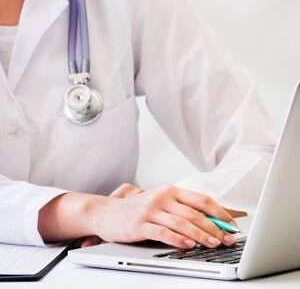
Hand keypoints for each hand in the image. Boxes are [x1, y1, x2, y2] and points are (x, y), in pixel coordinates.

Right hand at [86, 184, 236, 248]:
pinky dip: (177, 239)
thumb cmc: (137, 208)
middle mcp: (163, 197)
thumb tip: (208, 221)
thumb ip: (181, 209)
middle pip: (194, 213)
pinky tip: (188, 245)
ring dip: (200, 234)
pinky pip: (163, 232)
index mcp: (171, 191)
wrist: (106, 211)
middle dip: (214, 227)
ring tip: (213, 244)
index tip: (231, 224)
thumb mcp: (160, 202)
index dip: (219, 212)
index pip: (201, 199)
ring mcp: (151, 210)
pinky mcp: (140, 223)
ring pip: (182, 222)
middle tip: (227, 239)